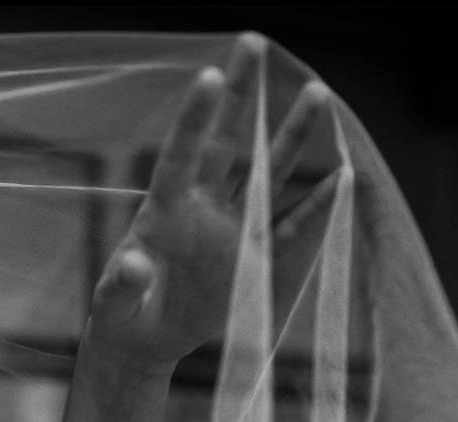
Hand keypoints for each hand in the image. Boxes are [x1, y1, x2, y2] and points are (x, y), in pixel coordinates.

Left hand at [85, 33, 334, 372]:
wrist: (144, 344)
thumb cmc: (121, 319)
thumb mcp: (114, 307)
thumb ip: (121, 285)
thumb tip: (133, 262)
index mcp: (163, 214)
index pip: (181, 157)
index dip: (195, 120)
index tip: (209, 75)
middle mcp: (200, 209)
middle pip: (226, 143)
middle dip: (242, 95)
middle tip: (253, 42)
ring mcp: (229, 229)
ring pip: (267, 174)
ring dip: (292, 136)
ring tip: (318, 92)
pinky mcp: (252, 258)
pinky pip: (290, 226)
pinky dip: (316, 206)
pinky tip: (343, 177)